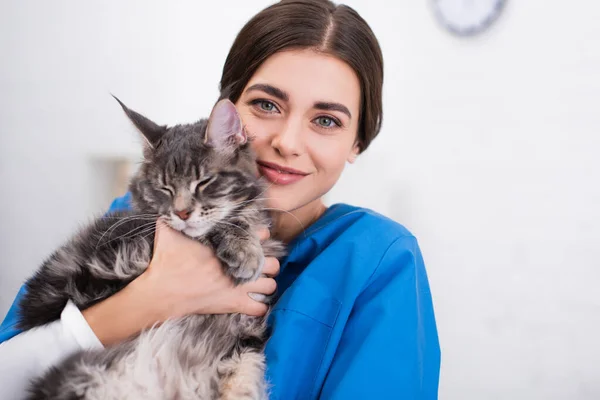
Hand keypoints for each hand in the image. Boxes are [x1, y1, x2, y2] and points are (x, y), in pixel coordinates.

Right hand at [83, 219, 278, 345]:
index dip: (260, 238)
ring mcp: (236, 287)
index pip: (257, 237)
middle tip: (258, 264)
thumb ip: (173, 218)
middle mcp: (235, 267)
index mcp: (226, 248)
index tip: (258, 239)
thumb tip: (170, 206)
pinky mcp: (231, 305)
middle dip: (267, 264)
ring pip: (270, 286)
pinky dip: (259, 307)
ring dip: (265, 284)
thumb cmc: (165, 262)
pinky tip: (252, 302)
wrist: (159, 293)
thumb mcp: (168, 233)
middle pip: (272, 264)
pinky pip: (259, 309)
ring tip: (257, 284)